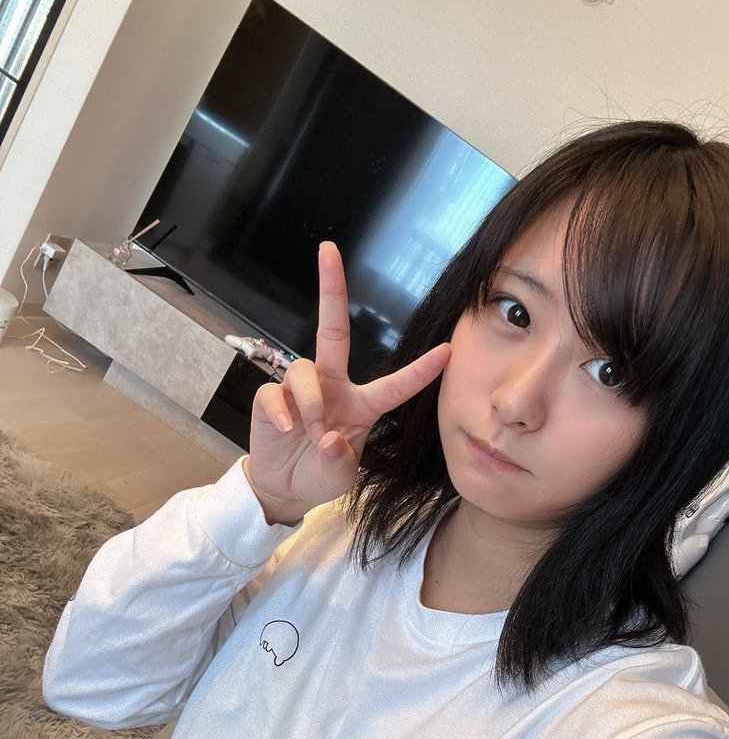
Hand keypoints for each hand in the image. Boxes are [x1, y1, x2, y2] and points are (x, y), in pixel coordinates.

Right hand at [245, 242, 449, 517]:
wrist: (285, 488)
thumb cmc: (320, 474)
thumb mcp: (341, 475)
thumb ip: (339, 460)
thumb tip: (325, 438)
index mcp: (361, 405)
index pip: (395, 385)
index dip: (420, 371)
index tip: (447, 351)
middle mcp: (333, 387)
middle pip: (333, 330)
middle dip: (332, 289)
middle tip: (329, 250)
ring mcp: (300, 390)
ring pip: (305, 370)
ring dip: (310, 403)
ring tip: (310, 433)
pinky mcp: (271, 399)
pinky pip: (275, 393)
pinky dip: (282, 411)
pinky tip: (286, 428)